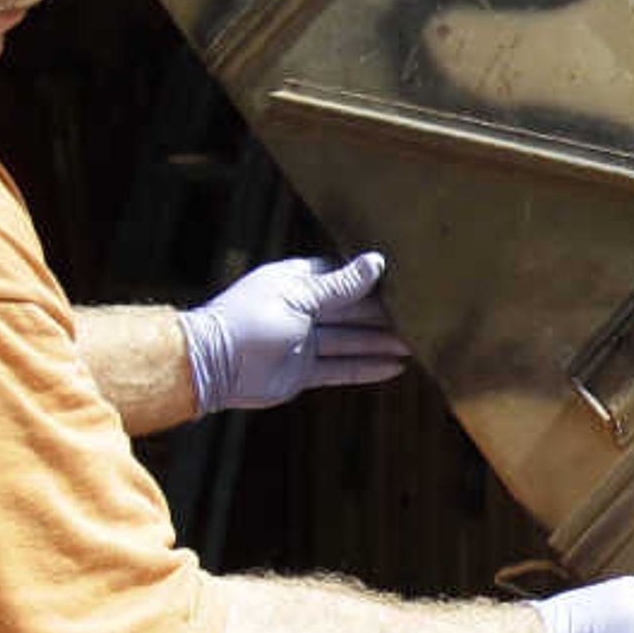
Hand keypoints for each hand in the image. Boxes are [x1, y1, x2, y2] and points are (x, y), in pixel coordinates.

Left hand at [179, 253, 409, 415]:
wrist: (213, 366)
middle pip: (352, 310)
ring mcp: (304, 341)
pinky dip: (366, 368)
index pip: (343, 277)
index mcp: (298, 282)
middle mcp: (302, 310)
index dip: (371, 281)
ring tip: (415, 344)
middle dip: (383, 315)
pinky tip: (394, 367)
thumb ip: (341, 285)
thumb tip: (376, 261)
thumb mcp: (300, 297)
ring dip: (380, 342)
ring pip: (351, 340)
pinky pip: (341, 368)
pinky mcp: (303, 371)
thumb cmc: (250, 320)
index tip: (404, 281)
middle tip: (420, 316)